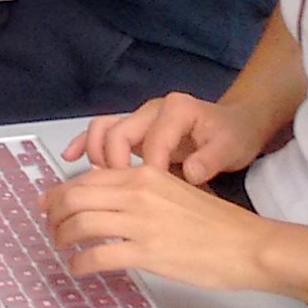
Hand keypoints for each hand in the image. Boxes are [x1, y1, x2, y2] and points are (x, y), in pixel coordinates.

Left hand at [42, 161, 274, 293]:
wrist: (248, 245)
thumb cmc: (217, 224)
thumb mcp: (174, 192)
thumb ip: (141, 192)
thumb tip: (108, 199)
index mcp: (145, 175)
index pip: (87, 179)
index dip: (61, 192)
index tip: (50, 204)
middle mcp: (138, 193)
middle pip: (75, 198)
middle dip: (54, 214)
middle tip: (50, 228)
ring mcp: (142, 222)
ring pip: (80, 224)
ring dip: (62, 237)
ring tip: (61, 248)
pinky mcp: (148, 252)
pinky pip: (98, 255)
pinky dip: (80, 263)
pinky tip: (78, 269)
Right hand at [66, 91, 262, 186]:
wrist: (237, 123)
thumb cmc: (234, 135)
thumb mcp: (232, 147)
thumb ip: (211, 158)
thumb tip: (191, 172)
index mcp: (176, 110)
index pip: (152, 141)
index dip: (148, 170)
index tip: (151, 197)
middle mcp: (152, 109)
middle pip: (118, 132)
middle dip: (114, 166)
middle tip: (120, 195)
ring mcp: (140, 118)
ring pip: (103, 129)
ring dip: (94, 155)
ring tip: (93, 183)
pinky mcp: (133, 130)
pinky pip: (102, 132)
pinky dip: (85, 144)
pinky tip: (70, 158)